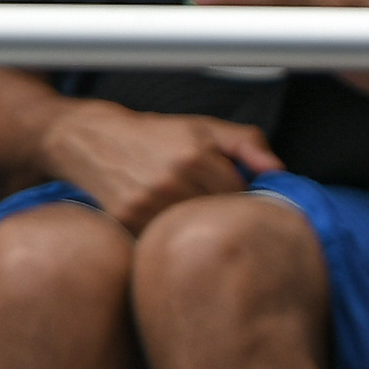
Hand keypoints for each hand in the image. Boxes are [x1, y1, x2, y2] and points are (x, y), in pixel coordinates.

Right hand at [38, 100, 281, 229]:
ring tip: (184, 211)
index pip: (241, 196)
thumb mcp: (202, 127)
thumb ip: (247, 143)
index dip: (238, 197)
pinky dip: (169, 237)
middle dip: (218, 213)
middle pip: (218, 216)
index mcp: (194, 156)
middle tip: (205, 204)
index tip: (227, 194)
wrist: (89, 139)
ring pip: (192, 232)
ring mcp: (147, 203)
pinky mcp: (126, 221)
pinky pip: (163, 241)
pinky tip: (164, 222)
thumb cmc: (154, 135)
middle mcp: (171, 180)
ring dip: (195, 228)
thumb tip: (278, 170)